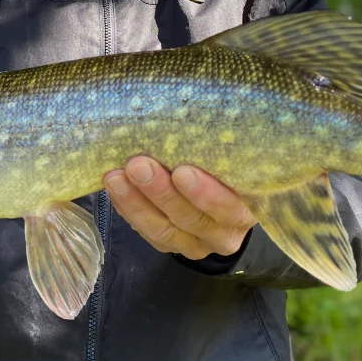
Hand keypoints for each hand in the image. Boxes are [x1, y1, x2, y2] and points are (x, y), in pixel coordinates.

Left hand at [104, 157, 256, 259]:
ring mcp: (195, 244)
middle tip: (138, 166)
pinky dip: (128, 209)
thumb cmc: (227, 167)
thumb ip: (219, 149)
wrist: (221, 197)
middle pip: (191, 219)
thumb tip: (192, 115)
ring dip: (136, 202)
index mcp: (246, 210)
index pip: (230, 208)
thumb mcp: (232, 159)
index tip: (182, 172)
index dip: (206, 194)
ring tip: (116, 177)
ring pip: (164, 230)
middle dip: (161, 192)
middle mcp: (224, 234)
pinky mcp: (170, 245)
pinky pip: (146, 232)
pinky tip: (115, 189)